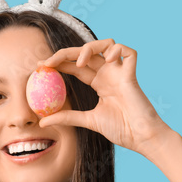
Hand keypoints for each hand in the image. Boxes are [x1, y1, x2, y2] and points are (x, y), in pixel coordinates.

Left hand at [36, 38, 172, 154]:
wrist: (141, 137)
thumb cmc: (120, 129)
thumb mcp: (88, 121)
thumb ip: (67, 117)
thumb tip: (42, 122)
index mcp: (98, 82)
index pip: (75, 66)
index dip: (58, 63)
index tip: (40, 67)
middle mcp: (108, 73)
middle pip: (85, 52)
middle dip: (65, 53)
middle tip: (48, 62)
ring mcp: (120, 72)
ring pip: (106, 44)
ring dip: (90, 47)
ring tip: (79, 62)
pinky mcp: (132, 74)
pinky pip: (129, 52)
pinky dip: (118, 50)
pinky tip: (108, 60)